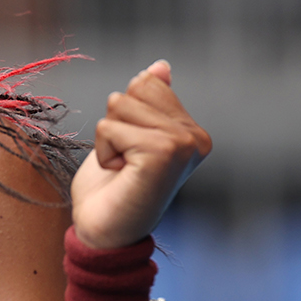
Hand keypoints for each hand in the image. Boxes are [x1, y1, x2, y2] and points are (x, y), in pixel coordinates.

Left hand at [69, 60, 210, 249]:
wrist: (104, 233)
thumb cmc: (112, 187)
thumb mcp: (128, 135)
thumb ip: (149, 103)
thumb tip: (160, 67)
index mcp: (192, 130)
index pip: (147, 83)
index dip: (124, 114)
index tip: (132, 151)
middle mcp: (196, 137)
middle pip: (133, 89)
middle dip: (115, 123)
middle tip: (125, 161)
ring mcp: (182, 144)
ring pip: (119, 105)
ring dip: (108, 139)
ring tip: (123, 169)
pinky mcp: (162, 153)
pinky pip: (110, 127)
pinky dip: (104, 152)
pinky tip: (120, 176)